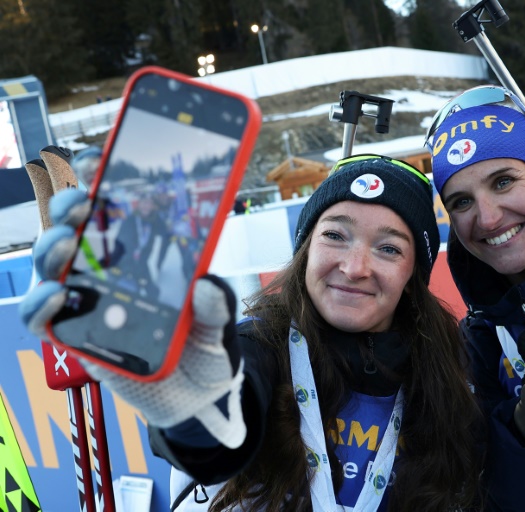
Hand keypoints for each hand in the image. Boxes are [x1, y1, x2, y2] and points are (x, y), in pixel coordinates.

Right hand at [19, 188, 245, 448]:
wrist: (195, 399)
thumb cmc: (205, 352)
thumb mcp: (219, 329)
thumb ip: (216, 309)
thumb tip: (206, 284)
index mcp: (146, 258)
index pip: (115, 212)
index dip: (99, 183)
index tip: (97, 161)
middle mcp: (110, 274)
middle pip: (76, 230)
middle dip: (70, 208)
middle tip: (82, 204)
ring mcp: (89, 303)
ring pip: (52, 267)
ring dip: (53, 249)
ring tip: (68, 244)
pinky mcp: (75, 338)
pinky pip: (44, 319)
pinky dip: (41, 305)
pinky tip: (59, 296)